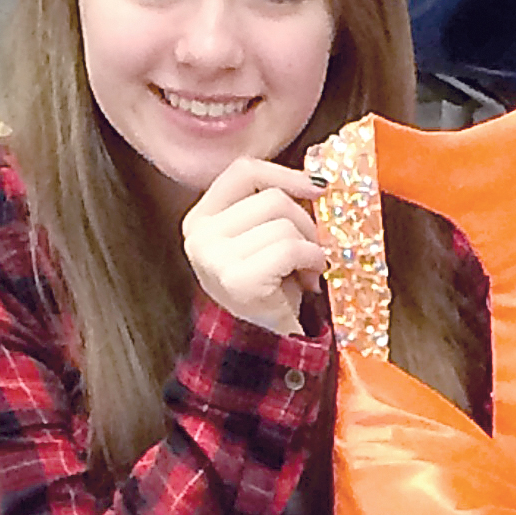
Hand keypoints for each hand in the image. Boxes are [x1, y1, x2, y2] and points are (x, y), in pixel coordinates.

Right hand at [182, 159, 328, 336]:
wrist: (261, 342)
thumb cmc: (266, 287)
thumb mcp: (259, 237)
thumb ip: (269, 206)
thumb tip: (315, 182)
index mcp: (200, 218)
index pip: (243, 172)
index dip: (283, 173)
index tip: (315, 186)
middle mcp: (200, 236)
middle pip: (271, 197)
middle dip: (304, 221)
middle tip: (312, 249)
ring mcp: (214, 258)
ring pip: (283, 223)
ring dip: (310, 246)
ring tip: (309, 268)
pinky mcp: (238, 279)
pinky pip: (289, 248)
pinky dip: (311, 260)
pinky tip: (310, 278)